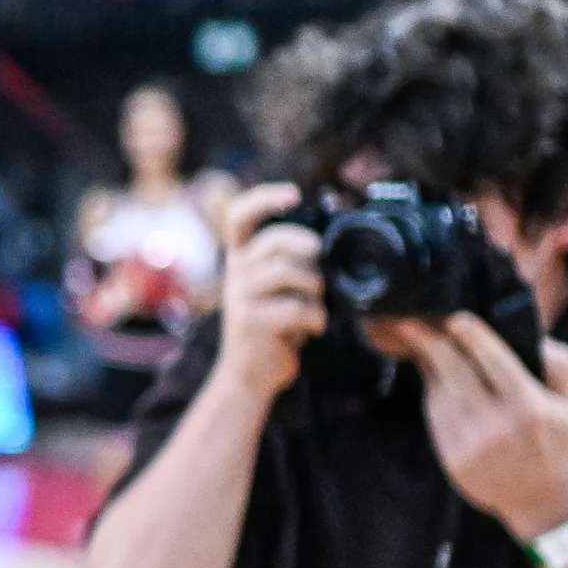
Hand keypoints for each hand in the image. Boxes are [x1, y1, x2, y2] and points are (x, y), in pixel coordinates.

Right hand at [214, 181, 326, 396]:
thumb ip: (294, 261)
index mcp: (241, 257)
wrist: (250, 373)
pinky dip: (316, 317)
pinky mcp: (250, 322)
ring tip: (318, 300)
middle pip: (274, 240)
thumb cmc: (274, 325)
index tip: (294, 194)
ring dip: (316, 286)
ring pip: (287, 273)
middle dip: (309, 247)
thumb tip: (333, 234)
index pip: (239, 216)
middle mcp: (235, 272)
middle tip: (322, 262)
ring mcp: (239, 297)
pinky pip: (295, 308)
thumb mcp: (279, 288)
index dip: (264, 198)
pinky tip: (314, 326)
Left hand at [364, 314, 567, 541]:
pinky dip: (432, 394)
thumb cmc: (555, 444)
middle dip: (430, 343)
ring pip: (439, 391)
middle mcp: (498, 425)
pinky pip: (435, 415)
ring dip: (429, 367)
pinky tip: (434, 381)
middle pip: (454, 371)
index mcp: (530, 407)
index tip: (456, 317)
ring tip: (423, 347)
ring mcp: (471, 443)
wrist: (540, 499)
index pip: (494, 361)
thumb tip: (538, 338)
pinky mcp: (451, 457)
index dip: (472, 336)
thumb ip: (560, 367)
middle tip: (413, 323)